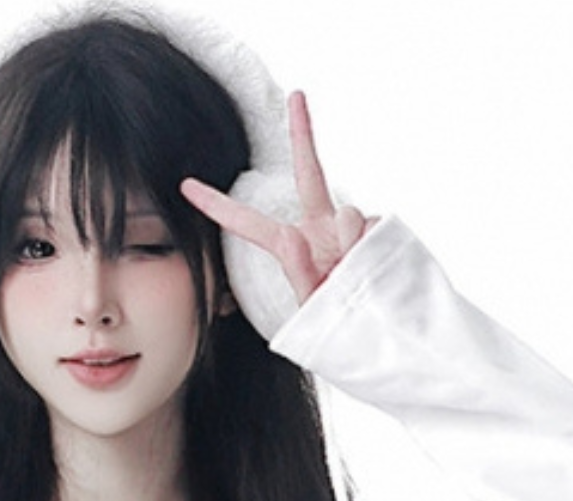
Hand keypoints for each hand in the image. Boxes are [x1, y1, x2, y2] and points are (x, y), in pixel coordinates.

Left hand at [181, 91, 372, 308]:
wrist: (386, 334)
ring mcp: (355, 226)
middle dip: (303, 133)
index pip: (252, 224)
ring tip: (356, 280)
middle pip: (310, 173)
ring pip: (350, 217)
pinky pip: (374, 232)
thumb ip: (300, 274)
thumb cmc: (341, 328)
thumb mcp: (312, 310)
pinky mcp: (382, 229)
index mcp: (298, 245)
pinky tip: (375, 273)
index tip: (186, 186)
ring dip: (351, 250)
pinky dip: (372, 253)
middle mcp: (324, 227)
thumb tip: (296, 236)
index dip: (219, 206)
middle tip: (297, 94)